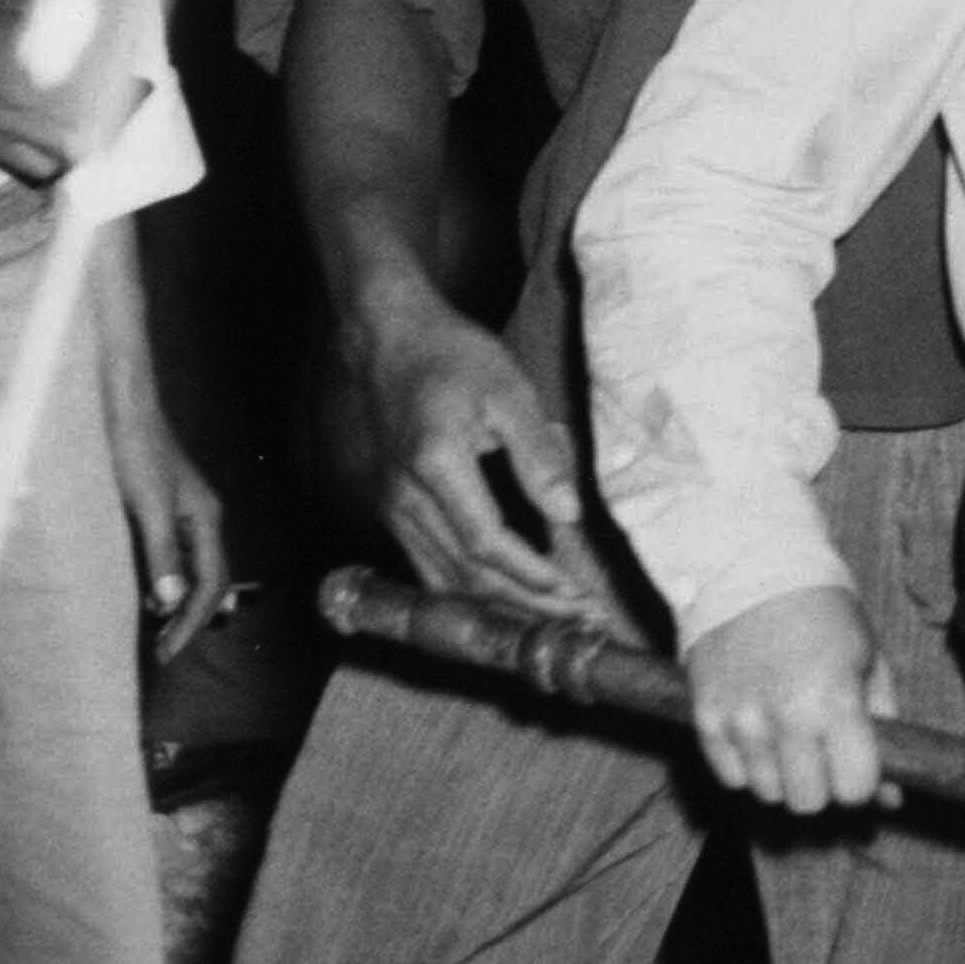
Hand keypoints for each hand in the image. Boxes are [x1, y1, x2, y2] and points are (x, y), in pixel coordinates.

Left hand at [99, 339, 226, 648]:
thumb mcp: (146, 505)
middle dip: (188, 619)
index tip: (167, 651)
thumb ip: (160, 553)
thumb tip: (169, 602)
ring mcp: (184, 513)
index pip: (212, 584)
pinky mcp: (163, 508)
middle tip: (161, 653)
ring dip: (175, 604)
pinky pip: (172, 556)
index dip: (191, 621)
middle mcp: (202, 518)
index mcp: (206, 519)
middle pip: (208, 580)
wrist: (122, 406)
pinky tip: (144, 594)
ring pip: (190, 570)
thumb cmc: (134, 450)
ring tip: (154, 633)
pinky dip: (163, 582)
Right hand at [346, 288, 605, 615]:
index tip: (575, 595)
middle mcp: (403, 496)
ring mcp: (390, 507)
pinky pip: (425, 566)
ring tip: (549, 621)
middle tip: (575, 622)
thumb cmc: (454, 358)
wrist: (390, 341)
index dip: (531, 575)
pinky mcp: (389, 510)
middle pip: (464, 574)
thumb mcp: (511, 392)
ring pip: (442, 580)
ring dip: (498, 606)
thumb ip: (539, 455)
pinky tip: (502, 600)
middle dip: (524, 603)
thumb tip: (568, 515)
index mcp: (435, 464)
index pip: (486, 543)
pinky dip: (465, 592)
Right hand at [682, 587, 888, 815]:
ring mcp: (739, 722)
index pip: (854, 789)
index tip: (859, 764)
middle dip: (824, 785)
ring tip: (790, 734)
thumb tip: (892, 798)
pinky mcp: (704, 720)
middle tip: (824, 753)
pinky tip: (759, 732)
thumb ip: (883, 730)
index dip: (862, 782)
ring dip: (784, 776)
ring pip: (768, 795)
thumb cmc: (823, 617)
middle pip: (808, 802)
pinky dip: (748, 766)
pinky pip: (731, 778)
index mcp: (834, 700)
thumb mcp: (869, 662)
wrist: (751, 572)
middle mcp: (784, 717)